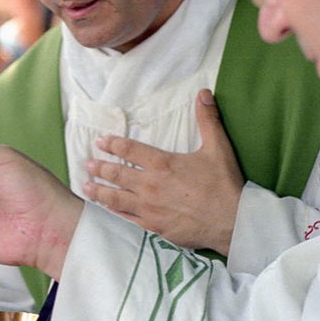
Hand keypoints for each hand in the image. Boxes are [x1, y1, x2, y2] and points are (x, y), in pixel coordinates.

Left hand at [82, 89, 244, 253]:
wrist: (232, 222)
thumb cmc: (224, 184)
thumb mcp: (218, 147)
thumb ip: (207, 119)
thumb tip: (204, 93)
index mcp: (162, 164)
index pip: (130, 150)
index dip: (113, 144)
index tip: (101, 141)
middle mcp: (150, 185)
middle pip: (117, 174)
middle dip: (100, 168)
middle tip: (88, 163)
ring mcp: (149, 208)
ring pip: (116, 198)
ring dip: (99, 191)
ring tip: (87, 186)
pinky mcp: (153, 227)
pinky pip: (127, 218)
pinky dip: (114, 211)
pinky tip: (106, 208)